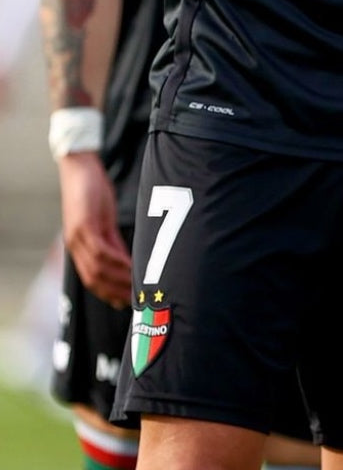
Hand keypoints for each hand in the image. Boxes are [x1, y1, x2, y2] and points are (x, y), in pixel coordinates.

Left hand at [57, 152, 131, 307]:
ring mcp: (78, 237)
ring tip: (137, 285)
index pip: (91, 279)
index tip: (125, 302)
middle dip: (114, 292)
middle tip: (134, 300)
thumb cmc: (93, 193)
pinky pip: (101, 251)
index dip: (108, 293)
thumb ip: (112, 242)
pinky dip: (117, 262)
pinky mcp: (85, 226)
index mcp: (78, 247)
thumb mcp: (103, 221)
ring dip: (119, 280)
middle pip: (93, 280)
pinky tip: (131, 266)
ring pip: (97, 269)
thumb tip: (125, 263)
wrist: (80, 170)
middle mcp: (74, 246)